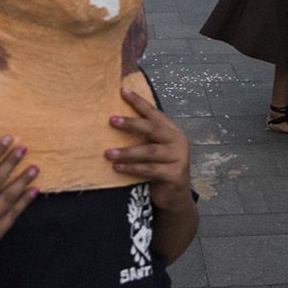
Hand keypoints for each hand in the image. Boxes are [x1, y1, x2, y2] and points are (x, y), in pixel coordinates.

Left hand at [105, 88, 192, 211]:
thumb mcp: (154, 150)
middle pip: (152, 128)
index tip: (122, 90)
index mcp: (171, 131)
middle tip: (111, 120)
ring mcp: (178, 158)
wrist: (175, 197)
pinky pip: (150, 169)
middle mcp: (177, 141)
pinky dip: (132, 168)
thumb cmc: (160, 169)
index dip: (138, 101)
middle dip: (131, 123)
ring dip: (127, 152)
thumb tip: (113, 122)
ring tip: (108, 153)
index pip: (154, 112)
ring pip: (149, 151)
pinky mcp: (175, 174)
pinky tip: (117, 168)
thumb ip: (143, 138)